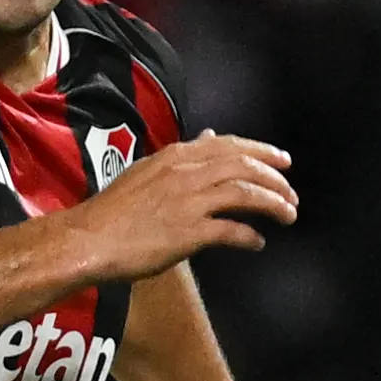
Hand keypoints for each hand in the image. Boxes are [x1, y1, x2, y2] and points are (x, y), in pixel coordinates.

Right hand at [65, 134, 298, 283]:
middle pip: (244, 166)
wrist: (88, 240)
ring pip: (245, 193)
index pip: (229, 145)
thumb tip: (207, 138)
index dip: (261, 151)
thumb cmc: (113, 212)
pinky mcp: (188, 232)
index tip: (281, 161)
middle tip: (292, 192)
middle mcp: (185, 173)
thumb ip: (182, 157)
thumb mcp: (148, 171)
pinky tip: (257, 242)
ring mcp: (187, 201)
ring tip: (288, 215)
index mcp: (175, 157)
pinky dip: (249, 236)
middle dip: (274, 178)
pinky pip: (231, 230)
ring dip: (272, 203)